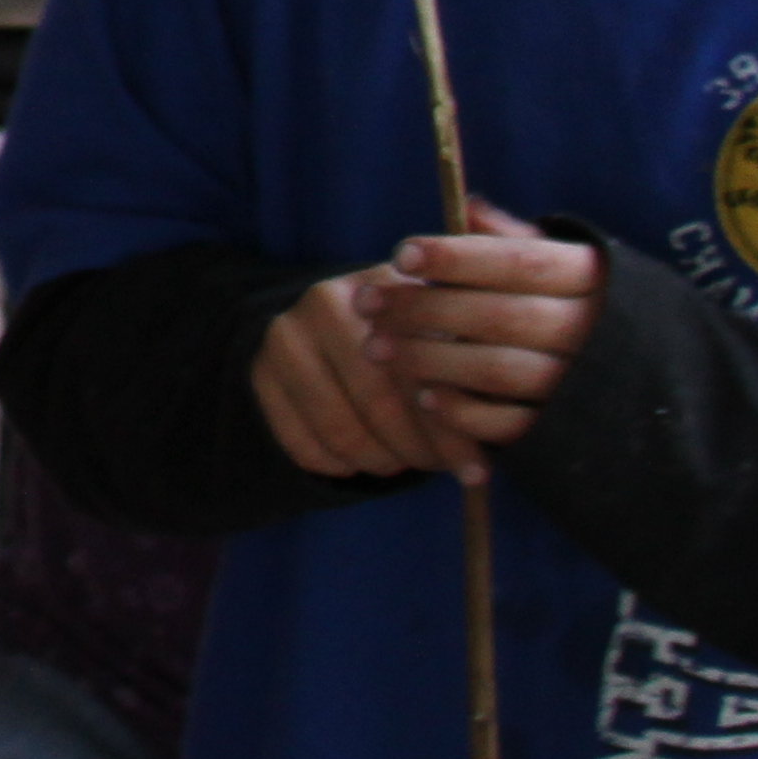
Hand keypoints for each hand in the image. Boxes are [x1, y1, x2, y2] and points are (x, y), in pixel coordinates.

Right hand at [253, 270, 473, 482]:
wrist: (327, 316)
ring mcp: (285, 339)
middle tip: (439, 470)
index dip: (450, 431)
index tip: (476, 471)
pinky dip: (339, 466)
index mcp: (382, 287)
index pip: (421, 373)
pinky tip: (363, 460)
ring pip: (341, 433)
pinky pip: (305, 446)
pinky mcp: (259, 374)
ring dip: (381, 463)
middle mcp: (325, 303)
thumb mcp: (440, 327)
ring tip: (403, 463)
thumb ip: (468, 362)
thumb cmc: (407, 332)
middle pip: (379, 407)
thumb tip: (498, 431)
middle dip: (417, 452)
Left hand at [365, 200, 601, 450]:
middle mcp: (589, 330)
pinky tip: (422, 396)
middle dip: (425, 309)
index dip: (458, 258)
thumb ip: (515, 239)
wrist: (645, 379)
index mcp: (590, 279)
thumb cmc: (577, 304)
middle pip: (500, 316)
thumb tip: (467, 206)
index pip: (521, 263)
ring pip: (499, 370)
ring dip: (429, 358)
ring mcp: (578, 384)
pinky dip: (462, 412)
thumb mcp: (560, 262)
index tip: (402, 254)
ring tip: (376, 347)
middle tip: (367, 302)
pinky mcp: (563, 428)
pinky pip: (511, 424)